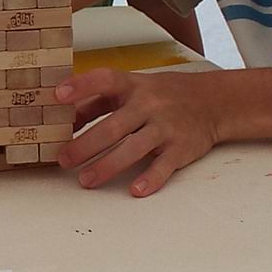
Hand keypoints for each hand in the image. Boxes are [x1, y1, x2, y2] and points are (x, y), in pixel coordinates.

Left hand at [54, 68, 221, 195]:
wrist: (213, 101)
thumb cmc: (163, 95)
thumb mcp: (132, 88)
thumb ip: (98, 102)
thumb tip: (65, 120)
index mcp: (133, 86)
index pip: (105, 80)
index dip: (81, 86)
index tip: (58, 95)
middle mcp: (149, 105)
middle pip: (114, 125)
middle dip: (86, 144)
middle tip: (64, 159)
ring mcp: (166, 127)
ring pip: (134, 148)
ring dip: (108, 165)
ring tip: (86, 180)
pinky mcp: (181, 148)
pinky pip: (164, 166)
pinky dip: (151, 179)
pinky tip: (136, 190)